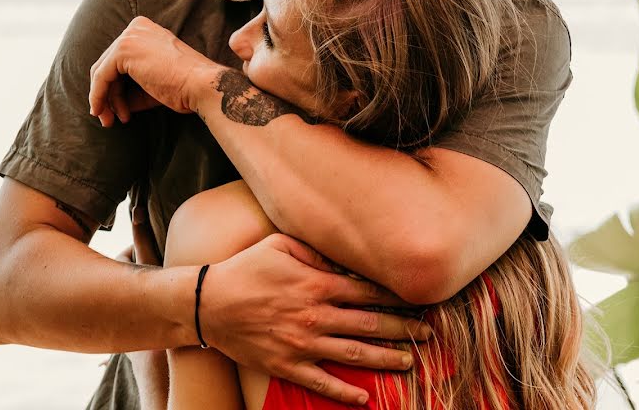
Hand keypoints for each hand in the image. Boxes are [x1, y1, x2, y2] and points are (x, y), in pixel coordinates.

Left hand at [89, 16, 220, 126]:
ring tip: (111, 121)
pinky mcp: (123, 50)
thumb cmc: (185, 87)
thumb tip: (110, 102)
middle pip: (109, 66)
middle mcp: (136, 27)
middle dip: (108, 95)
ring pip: (103, 72)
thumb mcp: (153, 84)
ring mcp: (129, 36)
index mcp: (146, 30)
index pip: (120, 61)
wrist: (201, 86)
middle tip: (109, 120)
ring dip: (105, 100)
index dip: (116, 88)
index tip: (120, 110)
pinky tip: (101, 112)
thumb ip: (132, 87)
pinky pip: (101, 76)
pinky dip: (98, 96)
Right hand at [200, 234, 431, 405]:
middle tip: (428, 334)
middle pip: (371, 325)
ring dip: (386, 360)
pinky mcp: (287, 366)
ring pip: (355, 356)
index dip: (397, 297)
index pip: (368, 292)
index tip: (418, 301)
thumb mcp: (281, 245)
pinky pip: (323, 384)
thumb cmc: (246, 268)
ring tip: (409, 362)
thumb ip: (316, 251)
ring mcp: (302, 345)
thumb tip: (344, 261)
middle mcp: (315, 316)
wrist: (210, 304)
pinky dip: (346, 394)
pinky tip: (367, 399)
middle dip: (404, 329)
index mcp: (316, 285)